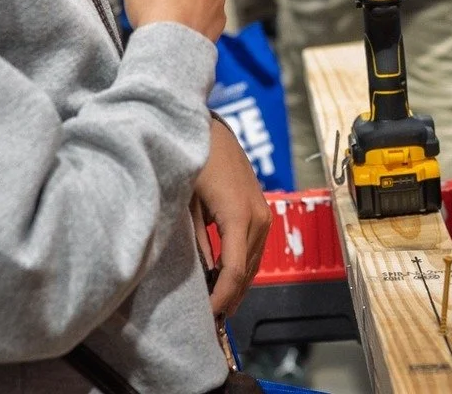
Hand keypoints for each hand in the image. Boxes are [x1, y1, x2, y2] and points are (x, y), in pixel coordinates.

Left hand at [191, 118, 270, 315]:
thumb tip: (202, 278)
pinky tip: (225, 279)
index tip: (206, 319)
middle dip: (229, 298)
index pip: (233, 271)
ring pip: (254, 263)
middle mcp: (258, 216)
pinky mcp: (262, 211)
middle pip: (247, 271)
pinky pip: (254, 249)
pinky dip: (242, 267)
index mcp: (238, 214)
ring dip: (237, 285)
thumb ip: (197, 241)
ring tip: (216, 306)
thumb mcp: (188, 202)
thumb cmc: (195, 160)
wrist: (212, 130)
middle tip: (208, 321)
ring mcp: (263, 213)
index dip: (221, 299)